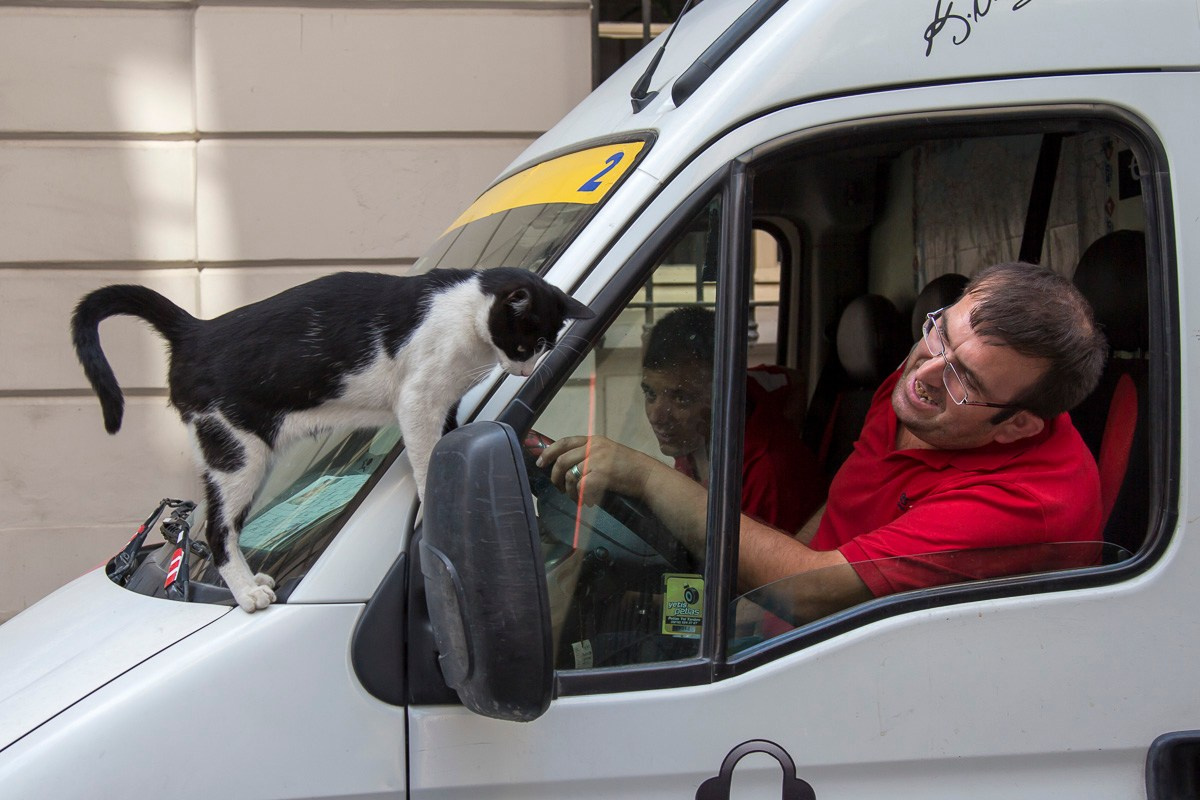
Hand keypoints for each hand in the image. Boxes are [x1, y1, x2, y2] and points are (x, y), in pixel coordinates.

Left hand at [536, 435, 658, 505]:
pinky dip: (582, 497)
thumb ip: (590, 456)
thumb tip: (568, 469)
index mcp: (594, 440)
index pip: (565, 442)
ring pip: (570, 475)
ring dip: (570, 491)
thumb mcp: (608, 453)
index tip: (541, 463)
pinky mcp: (601, 474)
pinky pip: (581, 487)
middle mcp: (594, 447)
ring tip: (577, 498)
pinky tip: (589, 501)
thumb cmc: (628, 468)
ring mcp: (597, 459)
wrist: (646, 475)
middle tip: (558, 488)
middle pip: (562, 460)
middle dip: (556, 477)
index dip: (549, 452)